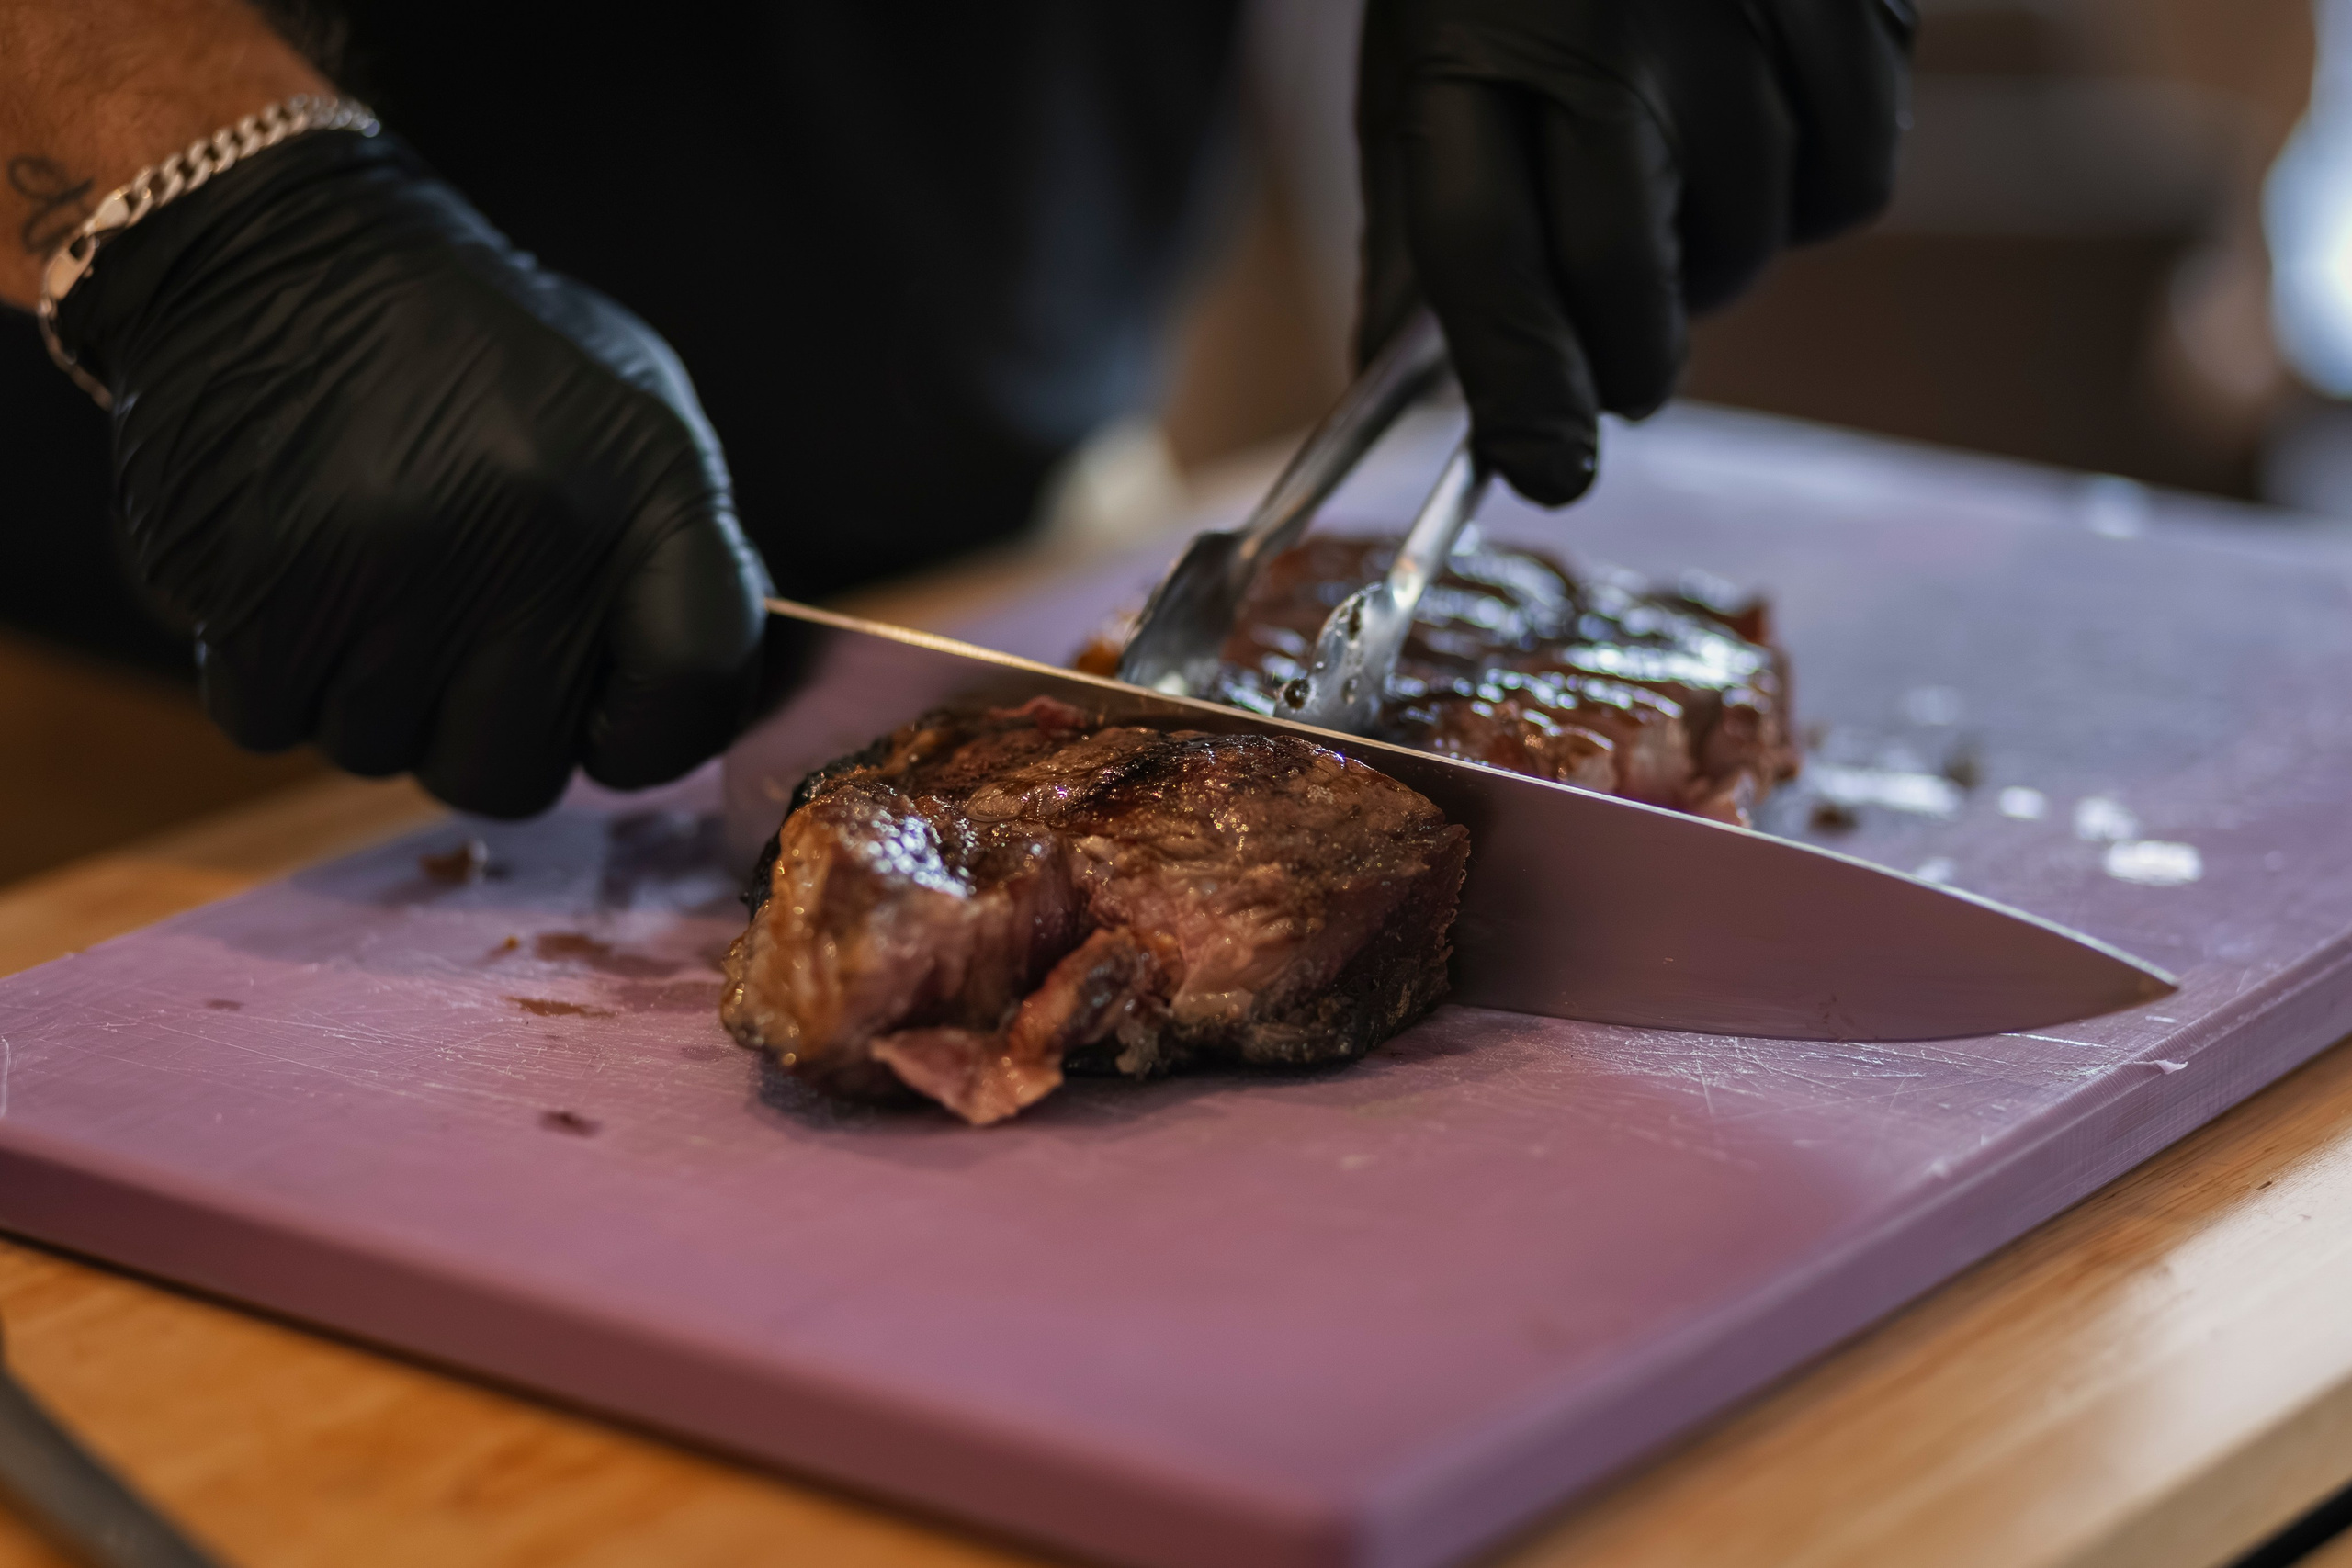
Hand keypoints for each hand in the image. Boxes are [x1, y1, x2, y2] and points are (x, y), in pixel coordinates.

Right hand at [50, 129, 770, 816]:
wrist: (274, 251)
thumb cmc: (473, 347)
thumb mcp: (629, 408)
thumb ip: (677, 553)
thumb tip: (709, 696)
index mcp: (646, 488)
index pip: (694, 693)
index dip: (655, 738)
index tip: (614, 720)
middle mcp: (530, 537)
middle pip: (516, 773)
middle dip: (483, 734)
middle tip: (457, 647)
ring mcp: (391, 572)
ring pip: (382, 755)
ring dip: (370, 698)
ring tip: (367, 582)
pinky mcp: (262, 592)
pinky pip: (272, 724)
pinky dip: (273, 676)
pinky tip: (293, 580)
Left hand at [1357, 0, 1915, 503]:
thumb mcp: (1421, 54)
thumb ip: (1412, 222)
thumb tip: (1391, 383)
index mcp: (1467, 51)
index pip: (1486, 261)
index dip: (1520, 387)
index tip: (1547, 470)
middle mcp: (1607, 36)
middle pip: (1627, 284)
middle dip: (1621, 361)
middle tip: (1614, 346)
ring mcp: (1742, 17)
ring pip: (1746, 251)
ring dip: (1709, 261)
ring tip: (1675, 167)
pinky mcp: (1856, 4)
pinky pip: (1848, 188)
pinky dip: (1807, 195)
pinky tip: (1757, 125)